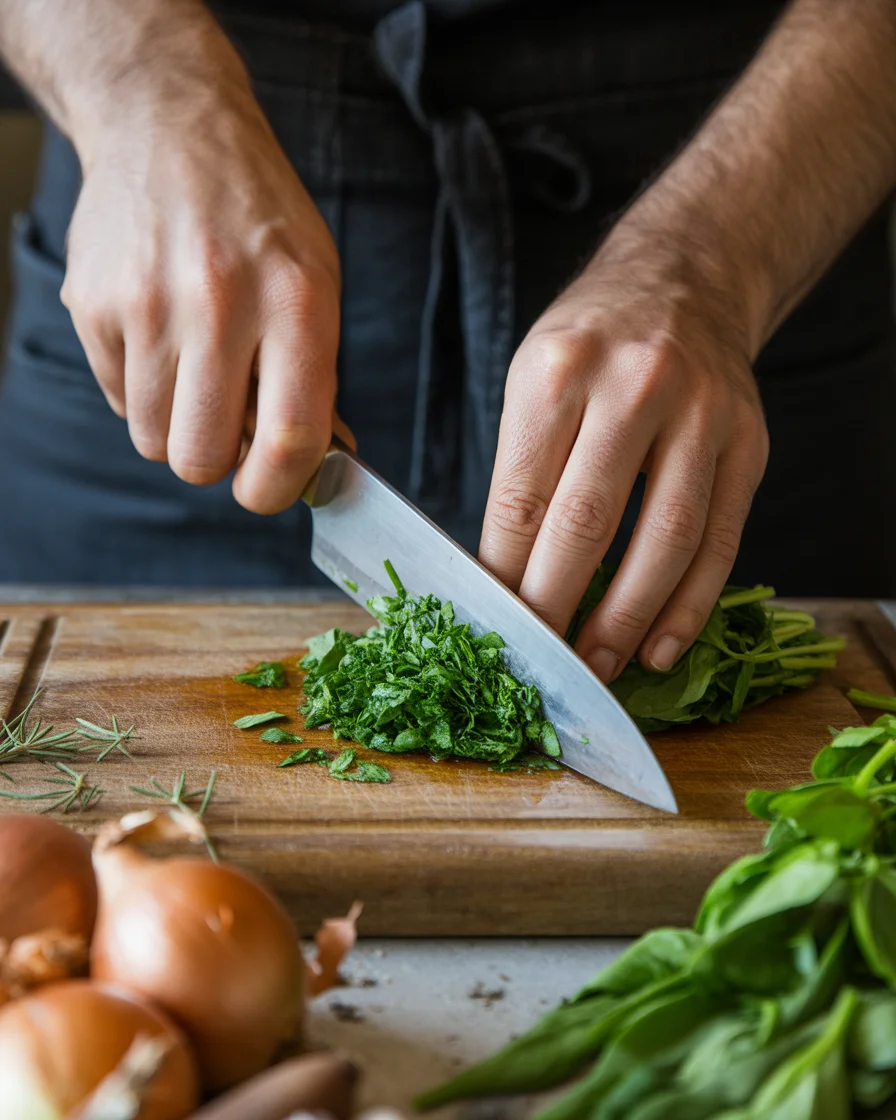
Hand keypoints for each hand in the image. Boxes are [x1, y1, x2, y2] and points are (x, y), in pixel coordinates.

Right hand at [60, 29, 340, 513]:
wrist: (170, 129)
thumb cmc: (259, 219)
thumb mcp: (316, 281)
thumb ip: (316, 377)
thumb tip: (318, 465)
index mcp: (296, 301)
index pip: (289, 437)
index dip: (278, 487)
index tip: (270, 490)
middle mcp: (220, 302)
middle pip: (202, 458)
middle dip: (217, 460)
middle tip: (228, 423)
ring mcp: (147, 303)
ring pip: (154, 440)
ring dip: (178, 425)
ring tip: (196, 369)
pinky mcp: (92, 304)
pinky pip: (118, 400)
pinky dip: (142, 389)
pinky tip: (161, 335)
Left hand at [479, 220, 768, 680]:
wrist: (685, 281)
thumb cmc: (592, 343)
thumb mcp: (533, 379)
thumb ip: (522, 471)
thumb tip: (505, 577)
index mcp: (561, 372)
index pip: (523, 499)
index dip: (505, 575)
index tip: (493, 624)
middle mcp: (635, 388)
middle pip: (587, 524)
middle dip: (556, 607)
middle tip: (538, 660)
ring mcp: (703, 416)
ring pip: (664, 541)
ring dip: (626, 619)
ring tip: (598, 665)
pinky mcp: (749, 445)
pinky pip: (720, 541)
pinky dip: (690, 605)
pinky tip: (660, 645)